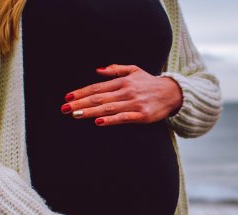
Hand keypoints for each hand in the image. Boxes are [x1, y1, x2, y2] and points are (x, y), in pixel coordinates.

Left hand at [60, 64, 183, 125]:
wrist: (173, 93)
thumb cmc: (150, 83)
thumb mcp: (134, 70)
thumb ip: (116, 69)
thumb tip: (97, 70)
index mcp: (123, 81)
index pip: (97, 87)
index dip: (81, 92)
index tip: (68, 97)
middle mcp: (126, 91)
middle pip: (99, 98)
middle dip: (80, 103)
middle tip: (65, 108)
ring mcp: (134, 103)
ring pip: (108, 108)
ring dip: (90, 112)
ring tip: (75, 115)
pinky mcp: (142, 115)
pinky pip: (123, 118)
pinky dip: (111, 120)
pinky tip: (99, 122)